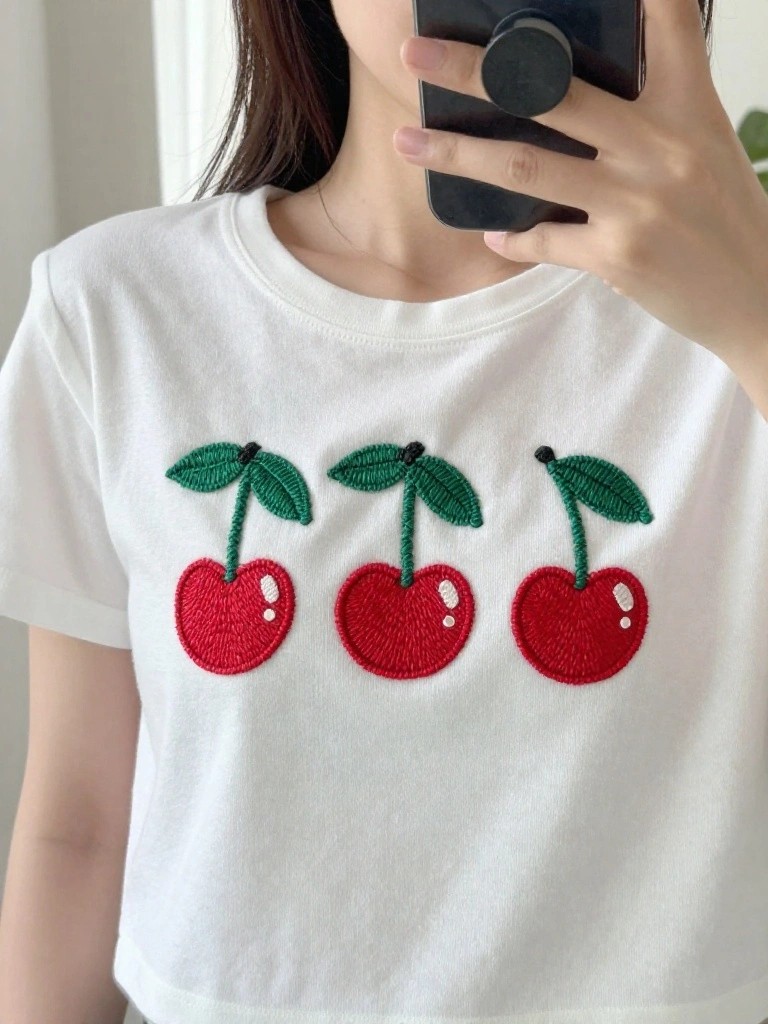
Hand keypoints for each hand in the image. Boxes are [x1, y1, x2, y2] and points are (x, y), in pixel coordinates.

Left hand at [394, 0, 767, 370]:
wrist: (757, 297)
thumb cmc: (725, 217)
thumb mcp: (703, 146)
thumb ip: (650, 115)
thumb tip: (571, 99)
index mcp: (688, 106)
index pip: (666, 20)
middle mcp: (661, 146)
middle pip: (553, 92)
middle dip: (475, 71)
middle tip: (415, 54)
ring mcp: (636, 203)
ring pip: (526, 168)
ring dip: (457, 155)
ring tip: (408, 144)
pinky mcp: (618, 256)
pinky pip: (544, 241)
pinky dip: (511, 239)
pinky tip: (491, 234)